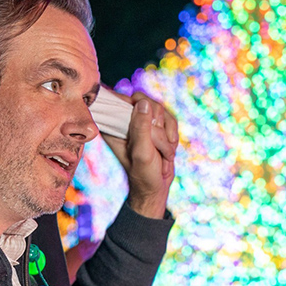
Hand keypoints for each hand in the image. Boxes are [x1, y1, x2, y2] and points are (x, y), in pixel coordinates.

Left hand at [102, 92, 177, 218]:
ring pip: (160, 109)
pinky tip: (167, 150)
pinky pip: (170, 119)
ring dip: (166, 134)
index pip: (120, 100)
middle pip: (144, 101)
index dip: (135, 108)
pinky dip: (172, 135)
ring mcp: (142, 121)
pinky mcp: (156, 125)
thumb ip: (141, 128)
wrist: (156, 186)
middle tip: (155, 145)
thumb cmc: (144, 173)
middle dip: (156, 126)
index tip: (147, 129)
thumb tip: (143, 103)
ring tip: (161, 152)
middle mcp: (125, 120)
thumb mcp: (141, 152)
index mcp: (113, 125)